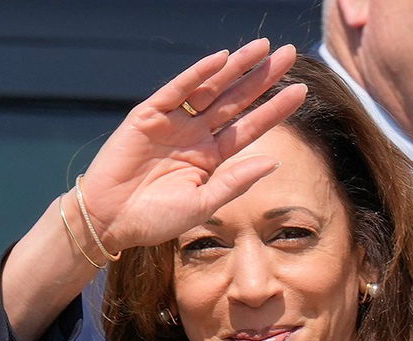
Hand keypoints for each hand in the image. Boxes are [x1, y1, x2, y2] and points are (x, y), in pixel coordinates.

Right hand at [75, 39, 306, 251]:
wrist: (110, 220)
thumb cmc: (154, 219)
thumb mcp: (202, 205)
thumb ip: (235, 182)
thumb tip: (273, 162)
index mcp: (210, 158)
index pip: (249, 128)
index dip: (274, 109)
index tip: (301, 91)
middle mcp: (195, 135)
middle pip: (235, 101)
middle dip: (261, 78)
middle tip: (289, 55)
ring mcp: (173, 123)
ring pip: (210, 89)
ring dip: (235, 68)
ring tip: (263, 47)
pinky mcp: (148, 115)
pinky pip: (176, 90)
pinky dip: (197, 74)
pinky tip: (220, 59)